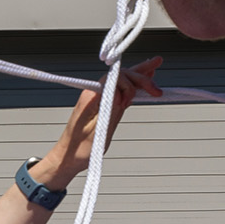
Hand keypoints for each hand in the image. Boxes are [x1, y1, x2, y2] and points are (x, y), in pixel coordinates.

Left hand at [31, 59, 161, 189]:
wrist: (67, 157)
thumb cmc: (78, 149)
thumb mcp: (97, 133)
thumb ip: (109, 111)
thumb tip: (119, 92)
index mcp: (90, 97)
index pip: (114, 79)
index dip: (129, 85)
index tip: (134, 100)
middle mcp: (94, 93)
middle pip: (120, 76)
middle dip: (140, 79)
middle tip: (157, 89)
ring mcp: (99, 98)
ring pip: (121, 80)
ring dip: (139, 76)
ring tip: (155, 66)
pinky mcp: (103, 104)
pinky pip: (120, 90)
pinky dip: (133, 86)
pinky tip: (143, 80)